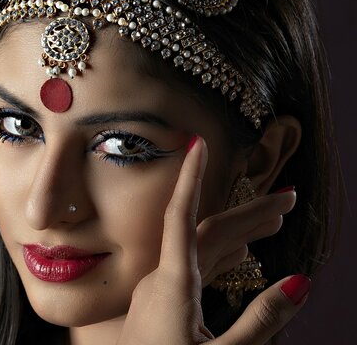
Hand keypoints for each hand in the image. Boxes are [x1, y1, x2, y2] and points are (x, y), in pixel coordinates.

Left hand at [117, 135, 309, 344]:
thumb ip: (260, 322)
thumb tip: (300, 282)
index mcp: (172, 283)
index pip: (181, 215)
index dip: (191, 176)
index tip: (196, 141)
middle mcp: (162, 278)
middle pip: (207, 230)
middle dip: (249, 211)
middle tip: (290, 198)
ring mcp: (161, 290)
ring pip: (202, 248)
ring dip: (238, 231)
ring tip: (276, 217)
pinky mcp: (163, 303)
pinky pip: (194, 266)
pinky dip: (221, 253)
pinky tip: (242, 250)